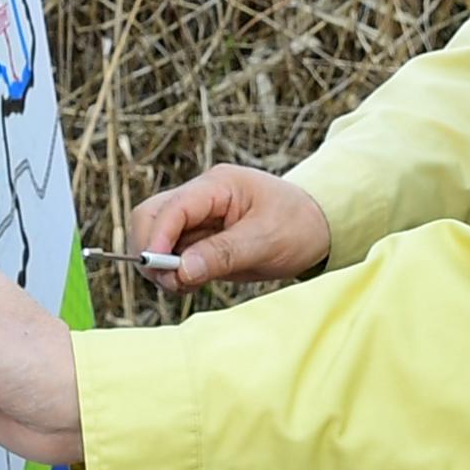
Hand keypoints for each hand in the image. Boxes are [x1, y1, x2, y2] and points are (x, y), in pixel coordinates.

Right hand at [129, 165, 332, 289]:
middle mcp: (200, 196)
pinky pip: (170, 254)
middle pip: (150, 217)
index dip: (157, 238)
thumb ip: (221, 255)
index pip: (172, 207)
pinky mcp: (198, 237)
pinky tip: (192, 281)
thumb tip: (180, 271)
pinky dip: (172, 272)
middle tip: (173, 282)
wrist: (318, 227)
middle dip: (151, 251)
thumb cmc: (298, 225)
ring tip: (187, 284)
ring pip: (155, 237)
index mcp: (217, 185)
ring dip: (161, 265)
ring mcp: (197, 217)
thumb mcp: (265, 242)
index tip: (158, 269)